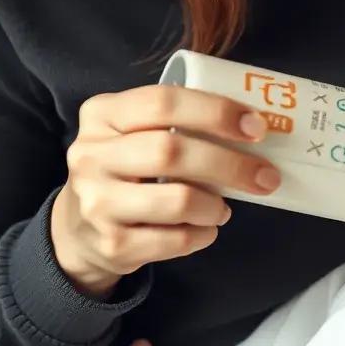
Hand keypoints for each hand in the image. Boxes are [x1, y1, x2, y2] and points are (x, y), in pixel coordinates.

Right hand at [51, 85, 279, 295]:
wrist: (78, 228)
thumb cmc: (126, 169)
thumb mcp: (134, 133)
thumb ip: (177, 122)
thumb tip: (253, 128)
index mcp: (102, 115)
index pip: (164, 102)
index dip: (215, 112)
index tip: (256, 127)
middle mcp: (91, 155)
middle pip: (172, 152)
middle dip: (230, 163)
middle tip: (266, 175)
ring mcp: (97, 202)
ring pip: (178, 200)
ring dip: (216, 205)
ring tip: (223, 207)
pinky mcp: (112, 244)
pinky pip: (176, 240)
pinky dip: (203, 234)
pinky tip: (206, 228)